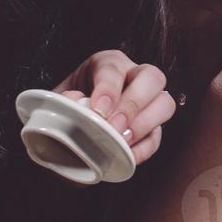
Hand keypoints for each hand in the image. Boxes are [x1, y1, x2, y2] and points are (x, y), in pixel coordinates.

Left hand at [55, 50, 177, 164]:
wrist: (68, 129)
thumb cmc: (66, 108)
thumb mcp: (56, 100)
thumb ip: (60, 101)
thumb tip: (71, 104)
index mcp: (107, 64)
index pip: (114, 68)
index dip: (109, 88)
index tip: (98, 110)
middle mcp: (134, 76)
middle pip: (152, 77)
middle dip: (134, 103)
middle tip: (115, 126)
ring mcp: (148, 102)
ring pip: (166, 102)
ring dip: (146, 123)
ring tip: (123, 141)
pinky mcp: (152, 127)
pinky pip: (158, 136)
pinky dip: (144, 148)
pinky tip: (127, 157)